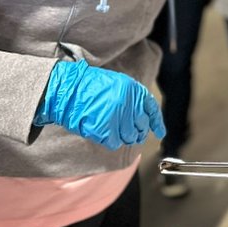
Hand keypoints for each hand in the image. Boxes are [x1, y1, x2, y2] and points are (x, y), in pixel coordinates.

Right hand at [33, 59, 165, 150]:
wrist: (67, 89)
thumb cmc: (90, 85)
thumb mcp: (118, 83)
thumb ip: (133, 98)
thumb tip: (144, 116)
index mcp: (133, 90)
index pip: (151, 110)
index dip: (157, 123)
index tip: (160, 133)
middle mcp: (127, 104)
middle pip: (141, 126)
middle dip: (139, 132)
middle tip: (134, 134)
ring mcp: (116, 117)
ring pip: (130, 136)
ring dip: (126, 137)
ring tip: (117, 133)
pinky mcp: (104, 130)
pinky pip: (115, 142)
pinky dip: (112, 141)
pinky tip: (106, 134)